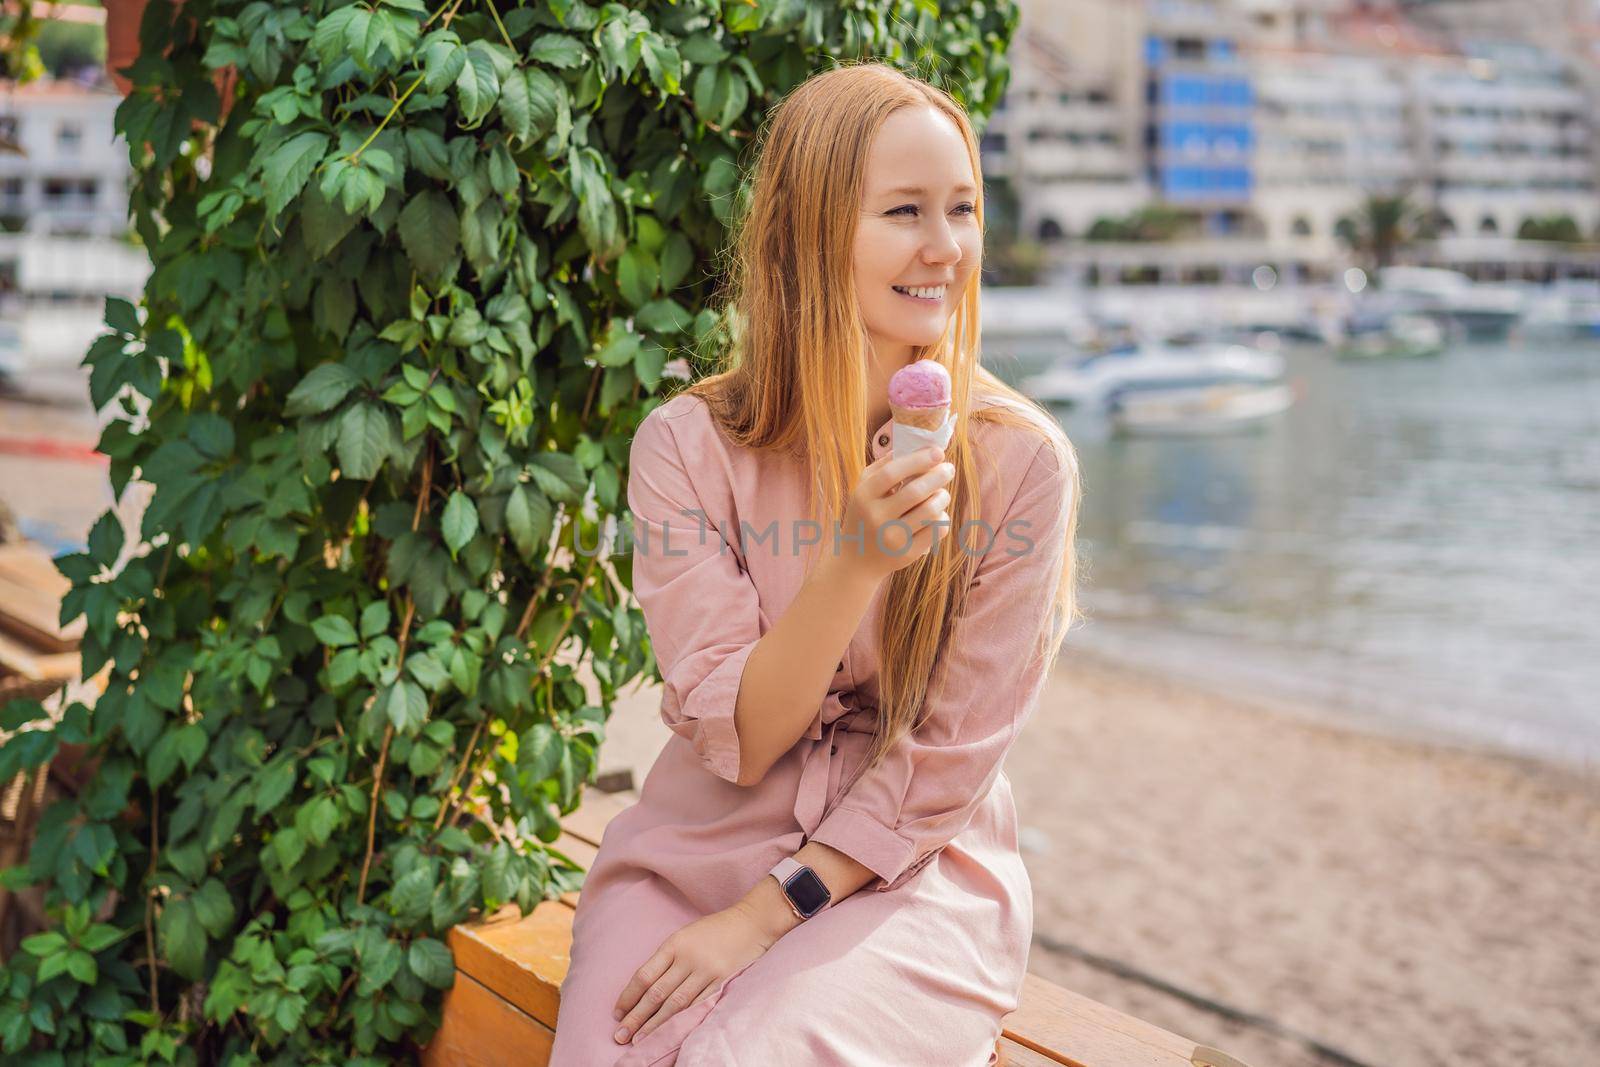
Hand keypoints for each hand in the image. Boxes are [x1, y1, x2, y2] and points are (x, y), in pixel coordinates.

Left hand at [611, 900, 780, 1045]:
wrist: (752, 922)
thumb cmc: (715, 929)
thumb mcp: (686, 935)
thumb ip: (668, 958)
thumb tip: (645, 989)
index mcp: (675, 944)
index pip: (644, 975)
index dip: (628, 996)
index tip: (617, 1013)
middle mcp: (688, 958)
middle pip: (656, 993)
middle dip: (637, 1017)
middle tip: (621, 1035)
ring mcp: (706, 971)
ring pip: (675, 1004)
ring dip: (656, 1025)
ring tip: (640, 1040)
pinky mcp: (723, 982)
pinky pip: (698, 1006)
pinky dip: (683, 1021)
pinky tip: (671, 1033)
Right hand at [830, 446, 954, 582]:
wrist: (856, 560)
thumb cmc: (864, 515)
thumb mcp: (863, 489)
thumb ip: (883, 466)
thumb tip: (914, 446)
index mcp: (864, 496)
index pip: (892, 473)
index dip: (918, 460)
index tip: (937, 452)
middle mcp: (876, 517)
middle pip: (916, 492)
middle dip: (938, 476)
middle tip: (948, 469)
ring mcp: (892, 538)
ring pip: (930, 511)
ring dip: (943, 497)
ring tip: (943, 494)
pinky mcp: (907, 554)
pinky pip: (936, 530)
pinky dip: (942, 518)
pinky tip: (937, 514)